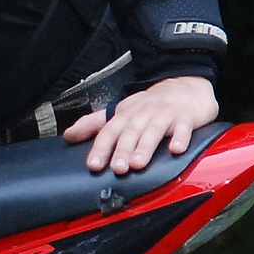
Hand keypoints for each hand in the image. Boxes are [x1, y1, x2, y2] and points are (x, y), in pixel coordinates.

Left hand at [62, 76, 218, 174]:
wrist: (186, 86)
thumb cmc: (150, 105)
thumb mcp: (121, 112)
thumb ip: (94, 124)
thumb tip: (68, 136)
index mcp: (126, 115)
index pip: (109, 131)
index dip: (101, 148)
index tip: (93, 165)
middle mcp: (143, 114)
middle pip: (131, 132)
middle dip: (122, 150)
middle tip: (117, 168)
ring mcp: (165, 114)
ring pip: (154, 131)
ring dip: (145, 147)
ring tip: (138, 164)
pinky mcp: (186, 117)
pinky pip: (183, 127)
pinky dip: (180, 137)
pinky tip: (176, 150)